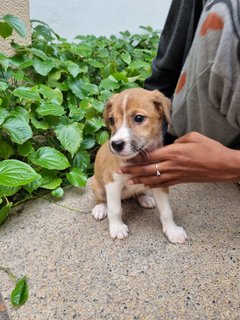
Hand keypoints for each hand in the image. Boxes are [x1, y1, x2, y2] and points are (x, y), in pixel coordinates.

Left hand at [118, 132, 239, 186]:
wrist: (222, 166)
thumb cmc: (210, 149)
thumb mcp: (193, 137)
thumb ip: (178, 141)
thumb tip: (170, 145)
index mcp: (173, 152)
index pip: (150, 156)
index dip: (136, 159)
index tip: (125, 159)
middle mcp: (171, 164)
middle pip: (147, 169)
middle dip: (132, 170)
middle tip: (119, 171)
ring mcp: (175, 174)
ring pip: (152, 178)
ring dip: (139, 179)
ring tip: (128, 180)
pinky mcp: (180, 180)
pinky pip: (163, 183)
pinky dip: (153, 185)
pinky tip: (145, 185)